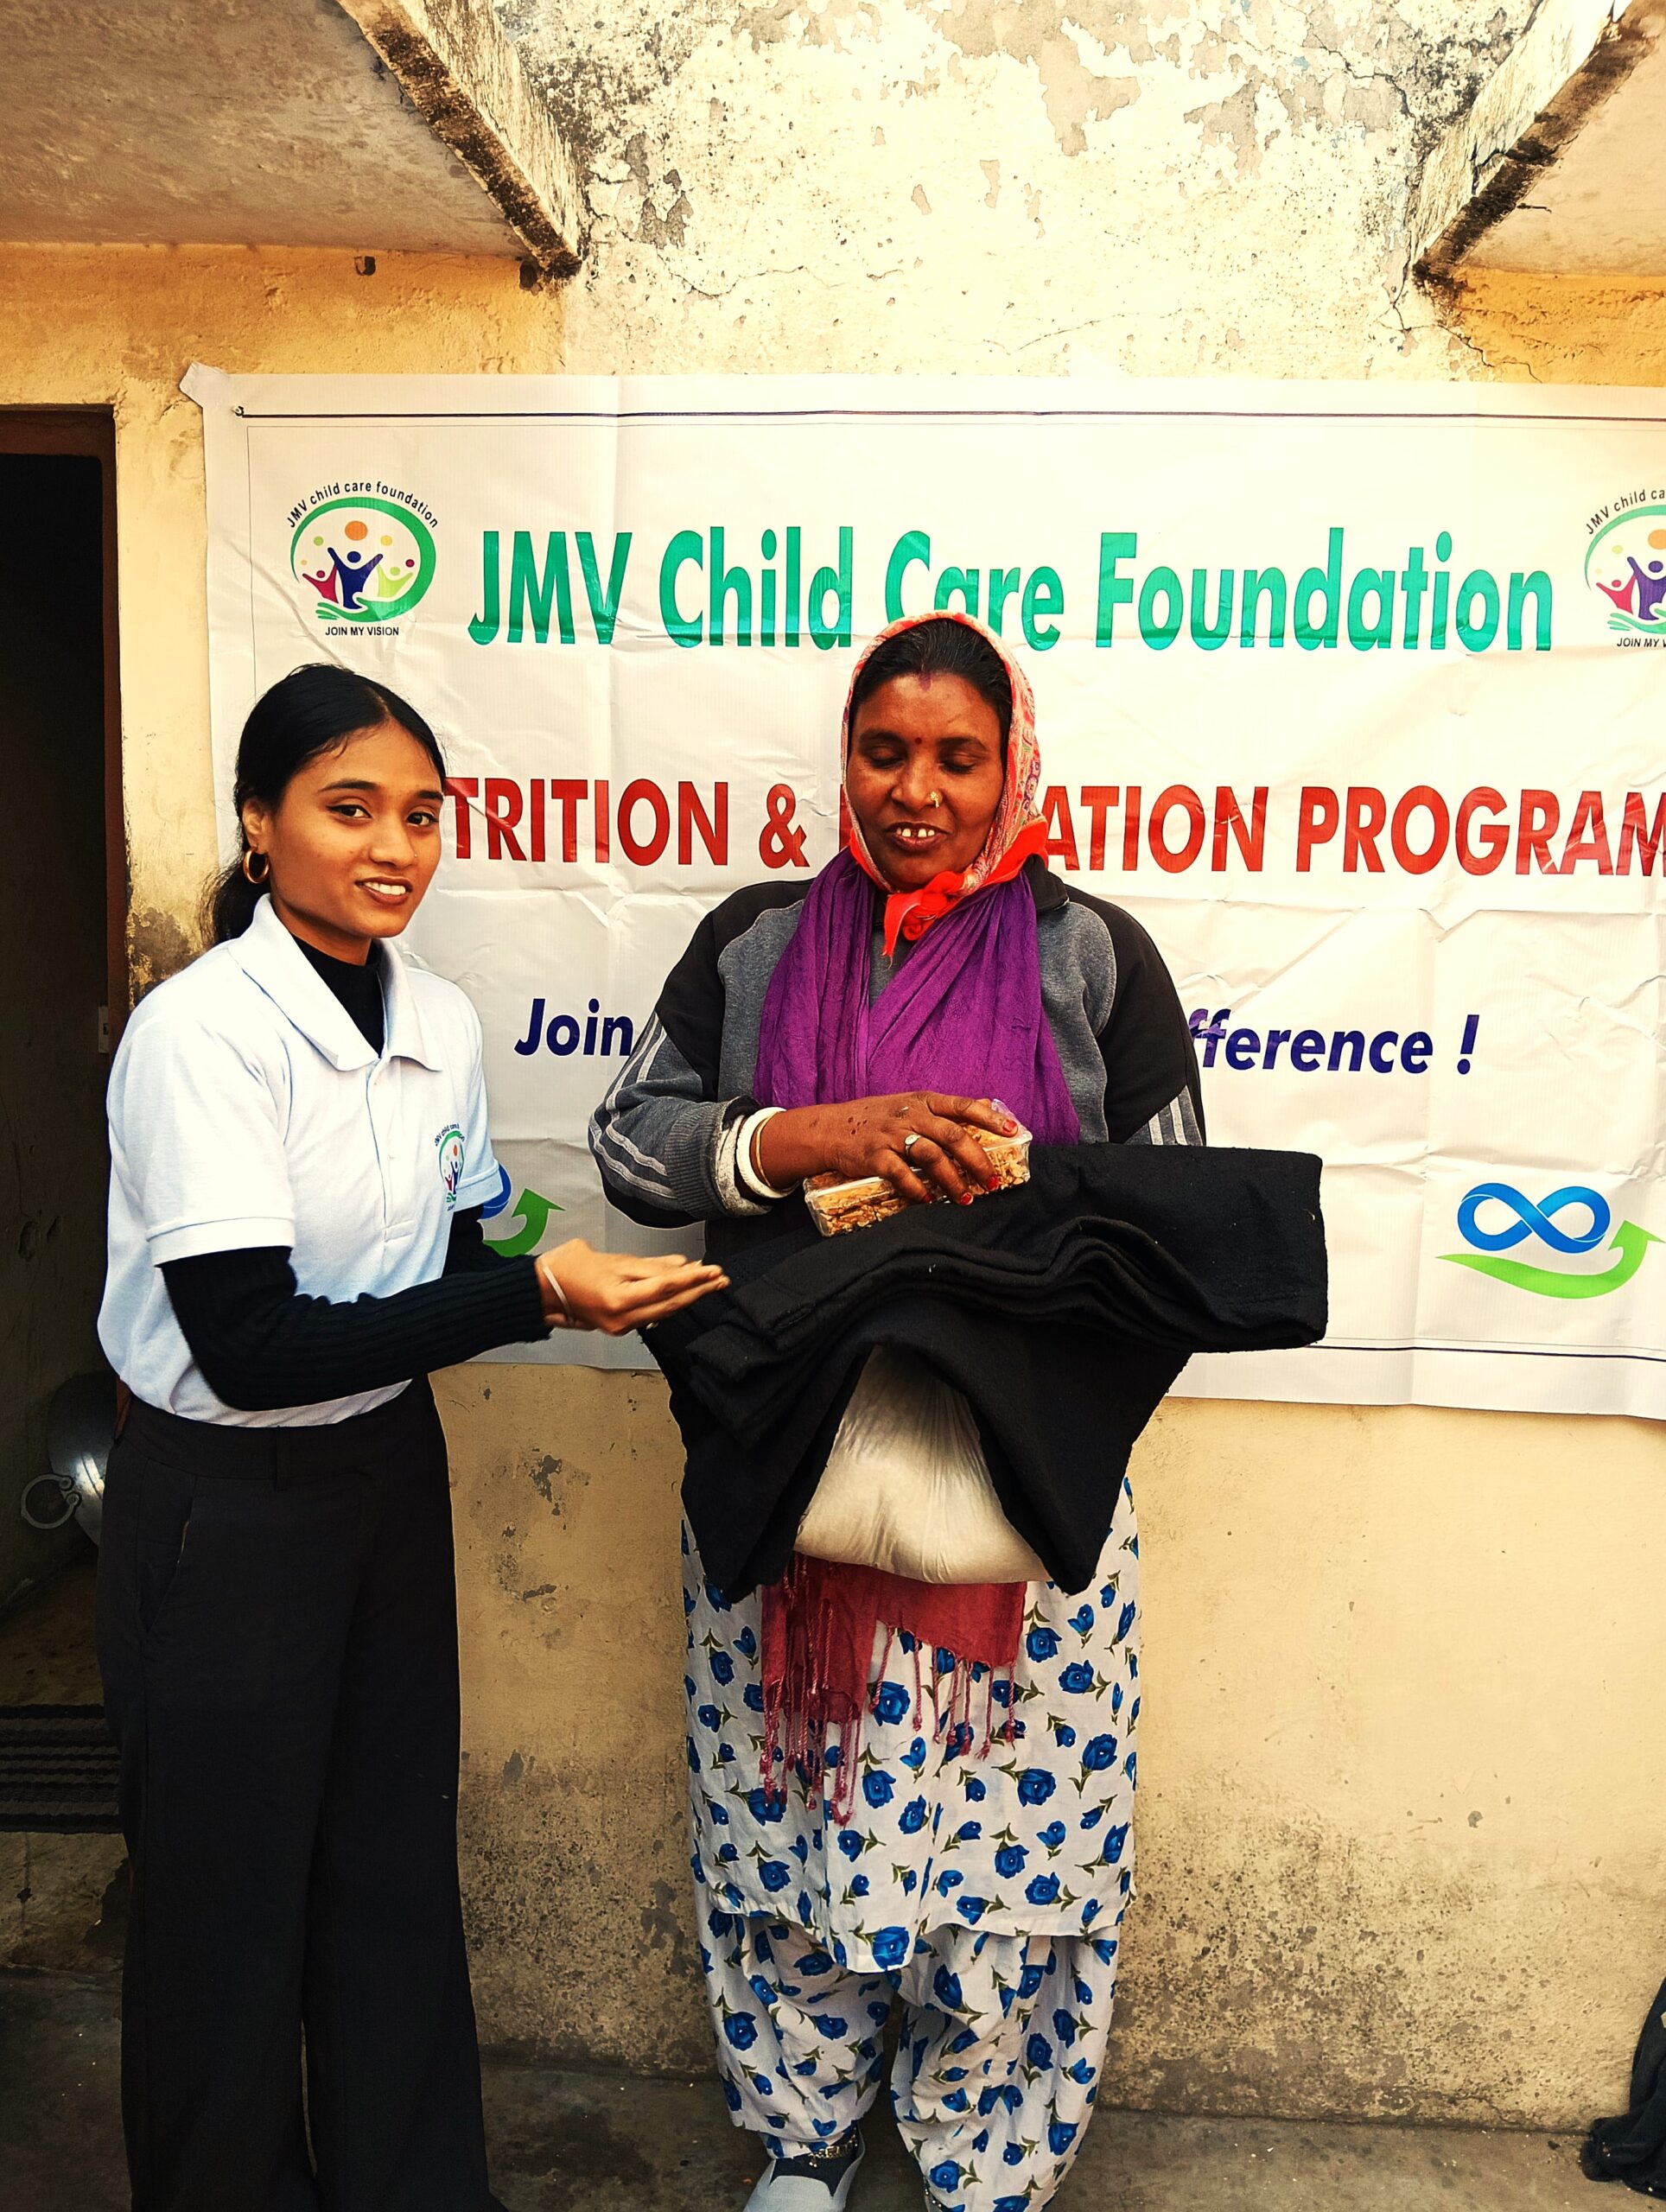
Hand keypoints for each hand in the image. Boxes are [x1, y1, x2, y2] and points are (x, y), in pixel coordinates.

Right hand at [535, 1240, 726, 1335]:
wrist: (539, 1292)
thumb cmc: (566, 1269)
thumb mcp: (610, 1259)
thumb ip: (647, 1265)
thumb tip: (679, 1265)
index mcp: (619, 1298)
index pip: (666, 1287)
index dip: (693, 1279)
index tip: (713, 1271)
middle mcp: (622, 1317)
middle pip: (670, 1304)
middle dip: (698, 1292)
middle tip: (721, 1280)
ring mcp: (620, 1325)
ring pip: (662, 1311)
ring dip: (687, 1298)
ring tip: (708, 1285)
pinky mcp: (617, 1326)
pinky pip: (650, 1315)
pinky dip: (668, 1303)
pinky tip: (681, 1294)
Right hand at [755, 1092, 1019, 1206]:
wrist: (829, 1128)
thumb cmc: (874, 1118)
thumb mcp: (907, 1104)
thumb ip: (940, 1110)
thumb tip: (982, 1109)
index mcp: (922, 1101)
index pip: (962, 1105)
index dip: (989, 1118)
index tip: (1013, 1130)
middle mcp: (910, 1115)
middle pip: (953, 1136)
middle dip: (977, 1161)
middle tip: (993, 1183)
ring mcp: (891, 1135)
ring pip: (931, 1157)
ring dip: (952, 1181)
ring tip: (965, 1199)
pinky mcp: (874, 1156)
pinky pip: (901, 1175)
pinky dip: (918, 1190)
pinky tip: (928, 1201)